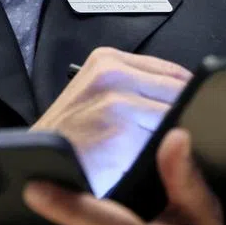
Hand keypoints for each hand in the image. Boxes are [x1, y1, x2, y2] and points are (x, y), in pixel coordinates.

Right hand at [31, 47, 190, 194]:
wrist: (38, 165)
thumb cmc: (69, 134)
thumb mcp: (96, 95)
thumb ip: (133, 86)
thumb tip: (181, 91)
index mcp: (107, 60)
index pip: (170, 70)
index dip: (182, 94)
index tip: (187, 112)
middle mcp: (111, 73)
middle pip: (177, 91)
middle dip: (179, 114)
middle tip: (169, 138)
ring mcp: (116, 100)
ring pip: (173, 115)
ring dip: (171, 135)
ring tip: (156, 150)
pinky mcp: (121, 131)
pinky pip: (162, 140)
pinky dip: (161, 152)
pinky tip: (147, 161)